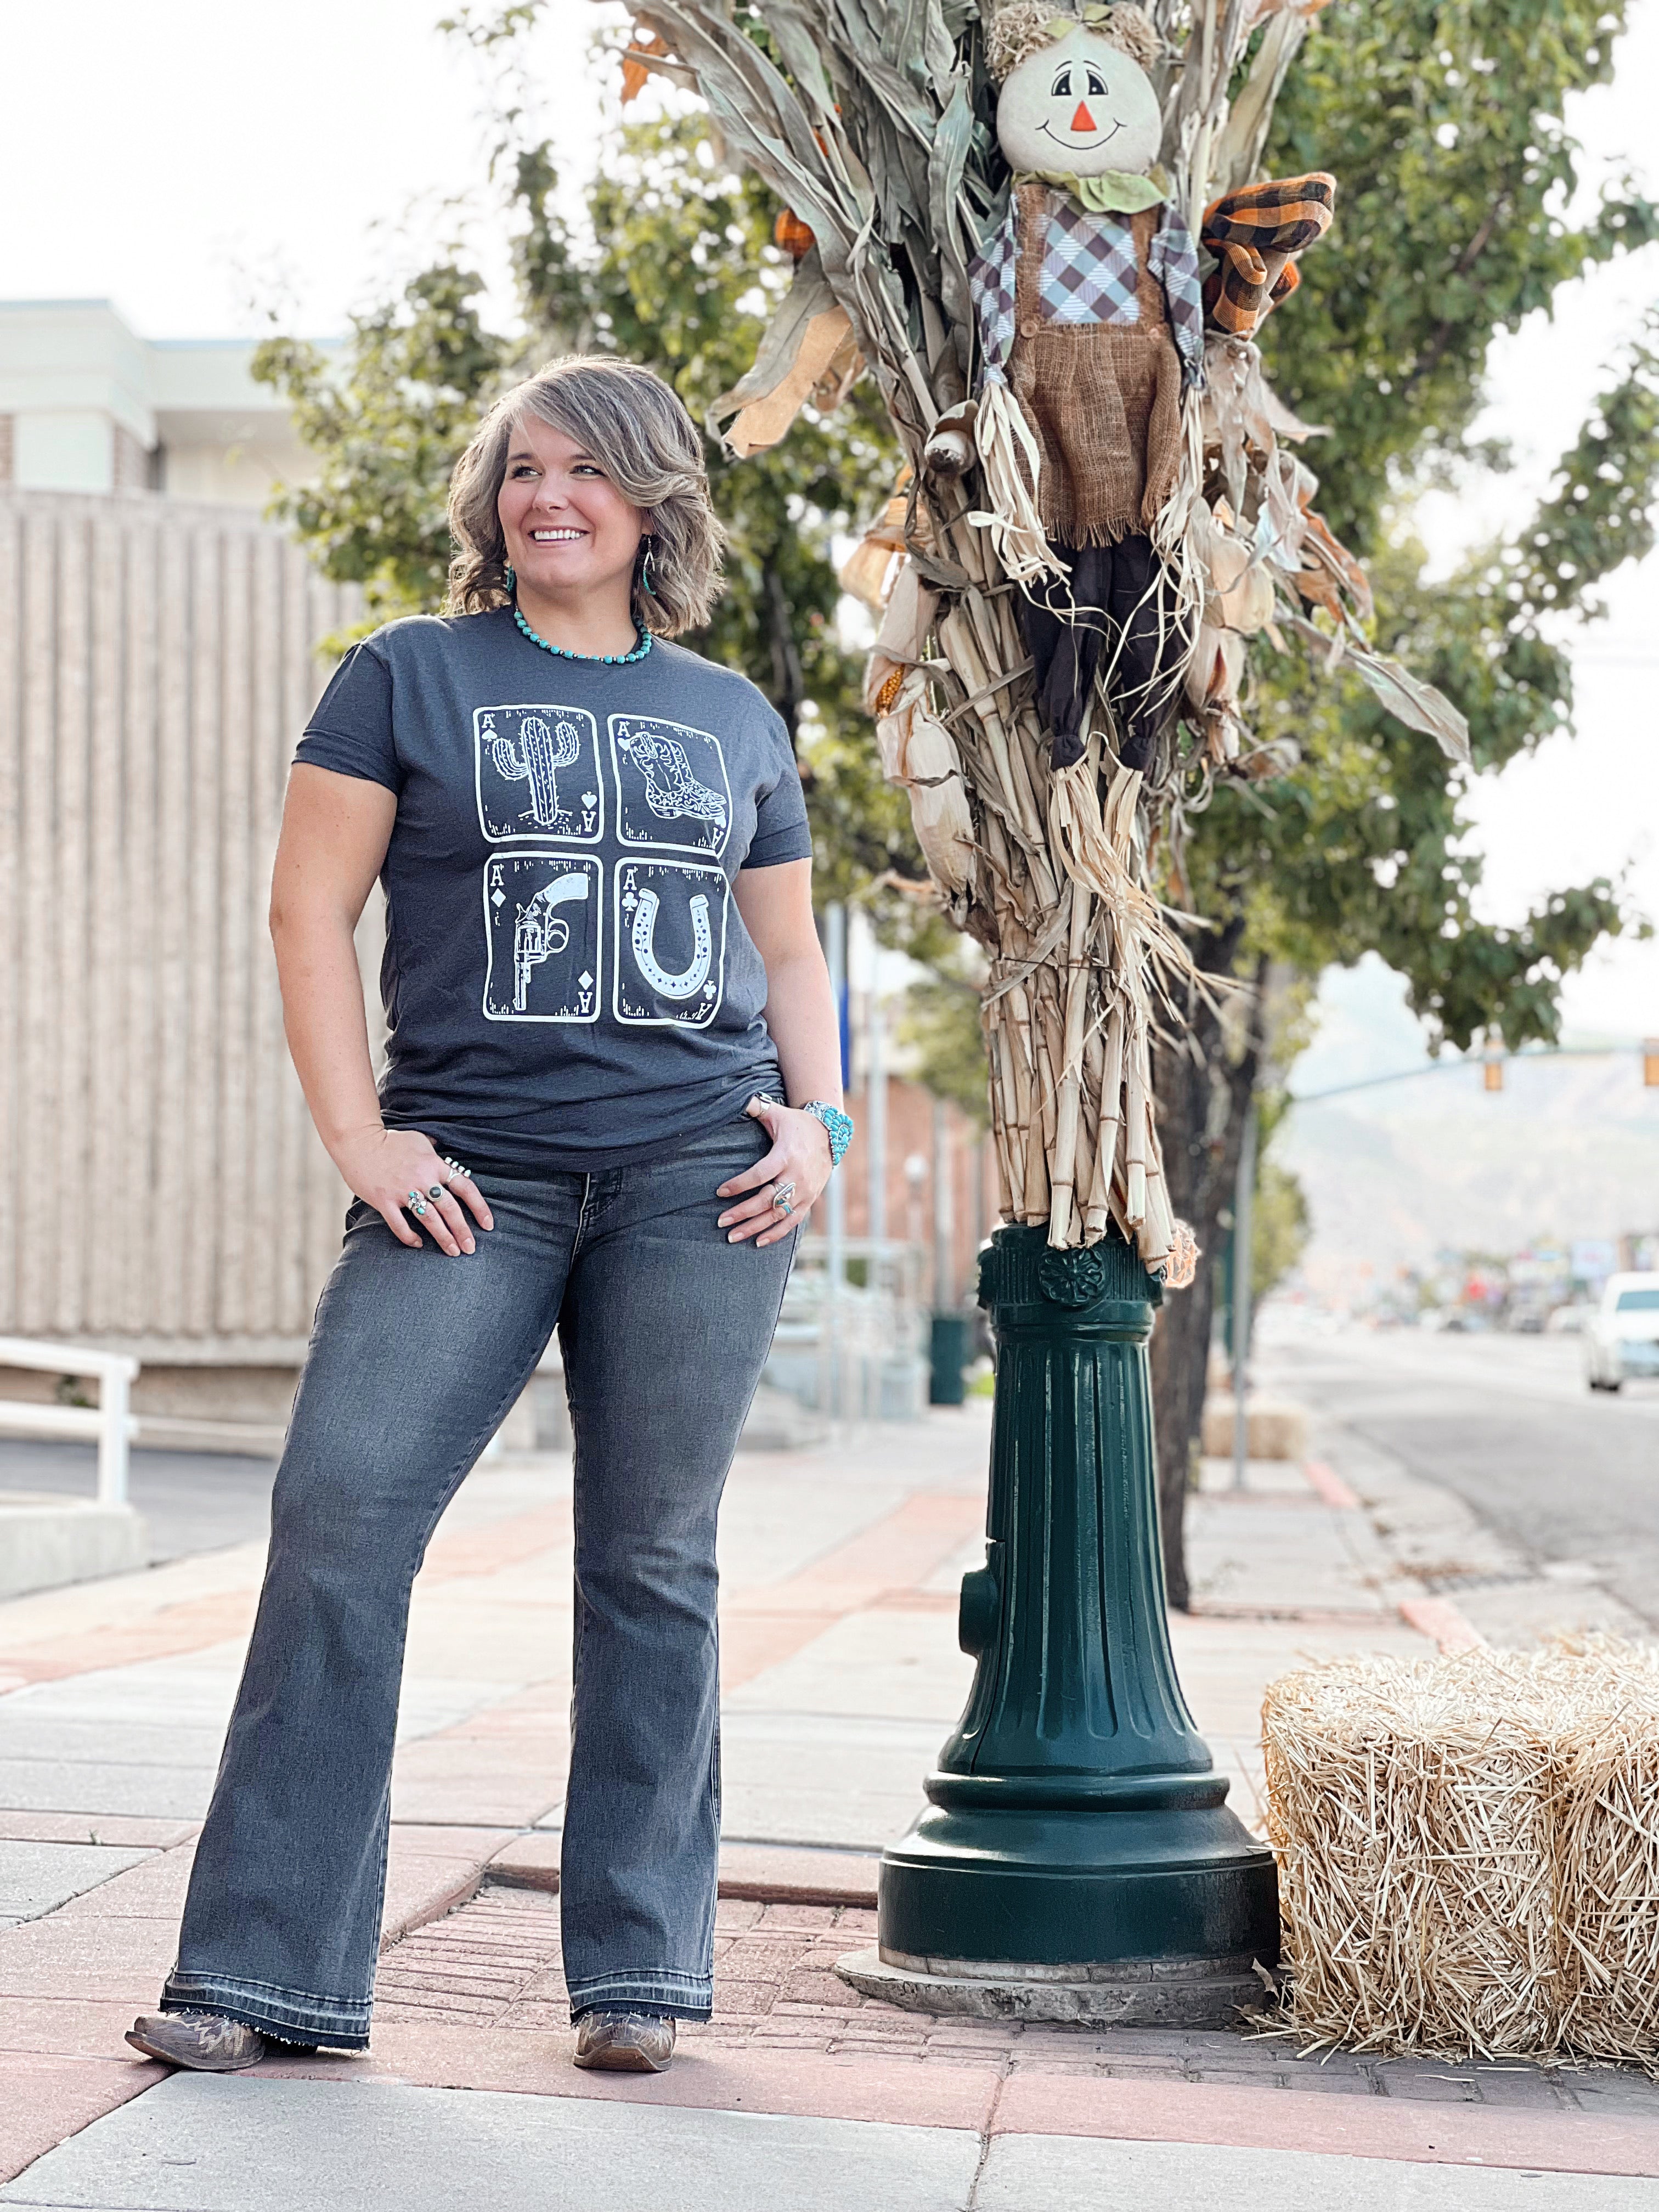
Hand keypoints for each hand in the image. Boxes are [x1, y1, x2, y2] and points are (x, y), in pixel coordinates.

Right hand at [331, 1127, 494, 1255]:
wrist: (358, 1141)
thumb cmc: (390, 1140)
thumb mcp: (419, 1139)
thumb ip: (434, 1150)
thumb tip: (443, 1152)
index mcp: (435, 1164)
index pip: (465, 1187)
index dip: (479, 1207)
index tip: (487, 1225)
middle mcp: (423, 1179)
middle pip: (450, 1209)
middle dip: (463, 1230)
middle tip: (471, 1248)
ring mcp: (403, 1190)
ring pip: (429, 1219)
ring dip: (443, 1238)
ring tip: (453, 1252)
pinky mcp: (384, 1200)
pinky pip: (399, 1224)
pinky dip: (409, 1236)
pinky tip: (418, 1244)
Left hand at [716, 1097, 834, 1247]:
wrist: (830, 1134)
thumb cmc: (796, 1123)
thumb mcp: (777, 1113)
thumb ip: (756, 1107)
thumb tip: (736, 1098)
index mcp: (786, 1155)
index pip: (760, 1174)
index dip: (739, 1184)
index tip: (719, 1192)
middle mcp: (796, 1176)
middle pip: (767, 1200)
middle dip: (742, 1213)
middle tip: (720, 1222)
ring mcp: (805, 1191)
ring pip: (778, 1215)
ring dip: (755, 1227)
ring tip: (732, 1237)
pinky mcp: (809, 1200)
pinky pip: (792, 1221)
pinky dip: (776, 1233)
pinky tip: (758, 1242)